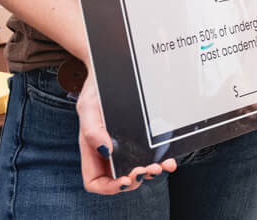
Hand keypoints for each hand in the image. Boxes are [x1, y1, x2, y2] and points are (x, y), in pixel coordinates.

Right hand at [77, 74, 173, 194]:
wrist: (113, 70)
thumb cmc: (96, 89)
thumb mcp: (89, 106)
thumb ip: (92, 130)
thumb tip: (106, 151)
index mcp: (92, 150)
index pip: (95, 181)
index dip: (109, 187)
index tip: (124, 180)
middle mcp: (108, 152)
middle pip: (118, 179)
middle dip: (134, 180)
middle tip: (146, 171)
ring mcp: (124, 146)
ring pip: (136, 170)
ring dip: (149, 173)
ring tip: (159, 167)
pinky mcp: (139, 138)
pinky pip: (149, 155)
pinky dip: (159, 160)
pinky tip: (168, 159)